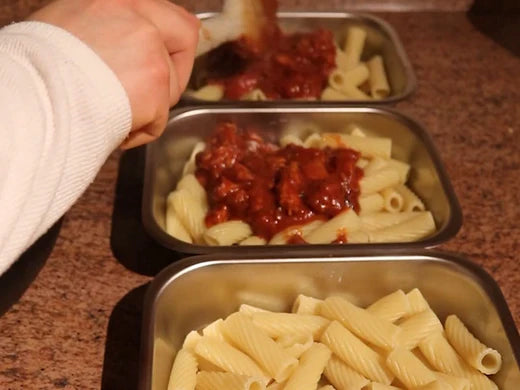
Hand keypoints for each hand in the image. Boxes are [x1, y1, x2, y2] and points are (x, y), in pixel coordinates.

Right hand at [29, 0, 198, 148]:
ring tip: (111, 111)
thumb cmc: (40, 67)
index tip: (165, 61)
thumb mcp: (73, 24)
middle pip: (185, 38)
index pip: (171, 15)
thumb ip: (110, 29)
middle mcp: (139, 16)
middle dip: (174, 71)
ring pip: (170, 87)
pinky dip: (139, 130)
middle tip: (151, 94)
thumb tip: (130, 47)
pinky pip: (160, 119)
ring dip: (148, 108)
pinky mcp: (155, 84)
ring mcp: (151, 51)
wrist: (31, 96)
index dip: (171, 43)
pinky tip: (112, 125)